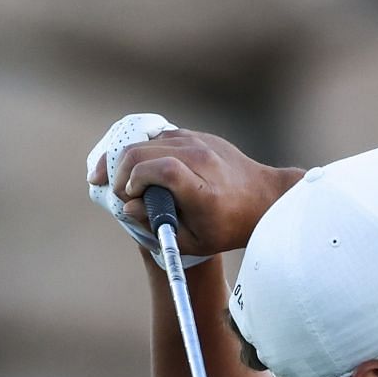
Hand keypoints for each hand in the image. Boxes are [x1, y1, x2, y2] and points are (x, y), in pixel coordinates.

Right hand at [88, 121, 301, 261]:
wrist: (264, 199)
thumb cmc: (228, 227)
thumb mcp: (193, 240)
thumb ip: (156, 225)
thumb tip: (127, 207)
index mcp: (202, 188)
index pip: (161, 169)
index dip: (136, 179)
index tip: (128, 196)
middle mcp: (201, 159)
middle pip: (146, 149)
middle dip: (121, 169)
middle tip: (114, 189)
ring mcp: (201, 142)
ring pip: (150, 139)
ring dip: (129, 157)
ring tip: (120, 178)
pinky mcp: (199, 135)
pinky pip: (163, 136)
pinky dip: (146, 149)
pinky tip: (140, 166)